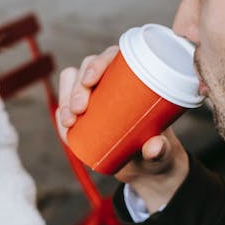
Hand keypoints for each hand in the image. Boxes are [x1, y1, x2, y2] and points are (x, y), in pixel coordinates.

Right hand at [57, 47, 189, 212]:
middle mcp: (112, 80)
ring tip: (70, 122)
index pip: (113, 57)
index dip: (98, 63)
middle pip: (87, 68)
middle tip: (80, 110)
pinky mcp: (83, 113)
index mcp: (134, 76)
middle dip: (77, 86)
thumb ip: (161, 150)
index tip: (90, 81)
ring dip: (66, 98)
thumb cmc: (159, 151)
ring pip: (71, 83)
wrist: (147, 167)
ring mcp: (95, 95)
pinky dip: (62, 113)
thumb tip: (154, 147)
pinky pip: (66, 106)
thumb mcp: (163, 152)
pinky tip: (65, 126)